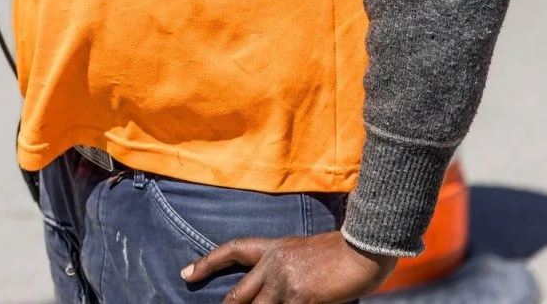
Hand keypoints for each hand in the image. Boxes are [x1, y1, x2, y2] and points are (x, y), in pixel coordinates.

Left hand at [180, 231, 394, 301]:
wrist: (360, 250)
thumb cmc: (337, 252)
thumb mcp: (301, 251)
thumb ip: (281, 266)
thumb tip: (267, 286)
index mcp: (273, 248)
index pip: (232, 250)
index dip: (207, 262)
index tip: (187, 273)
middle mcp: (273, 264)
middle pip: (239, 294)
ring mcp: (285, 283)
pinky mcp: (300, 299)